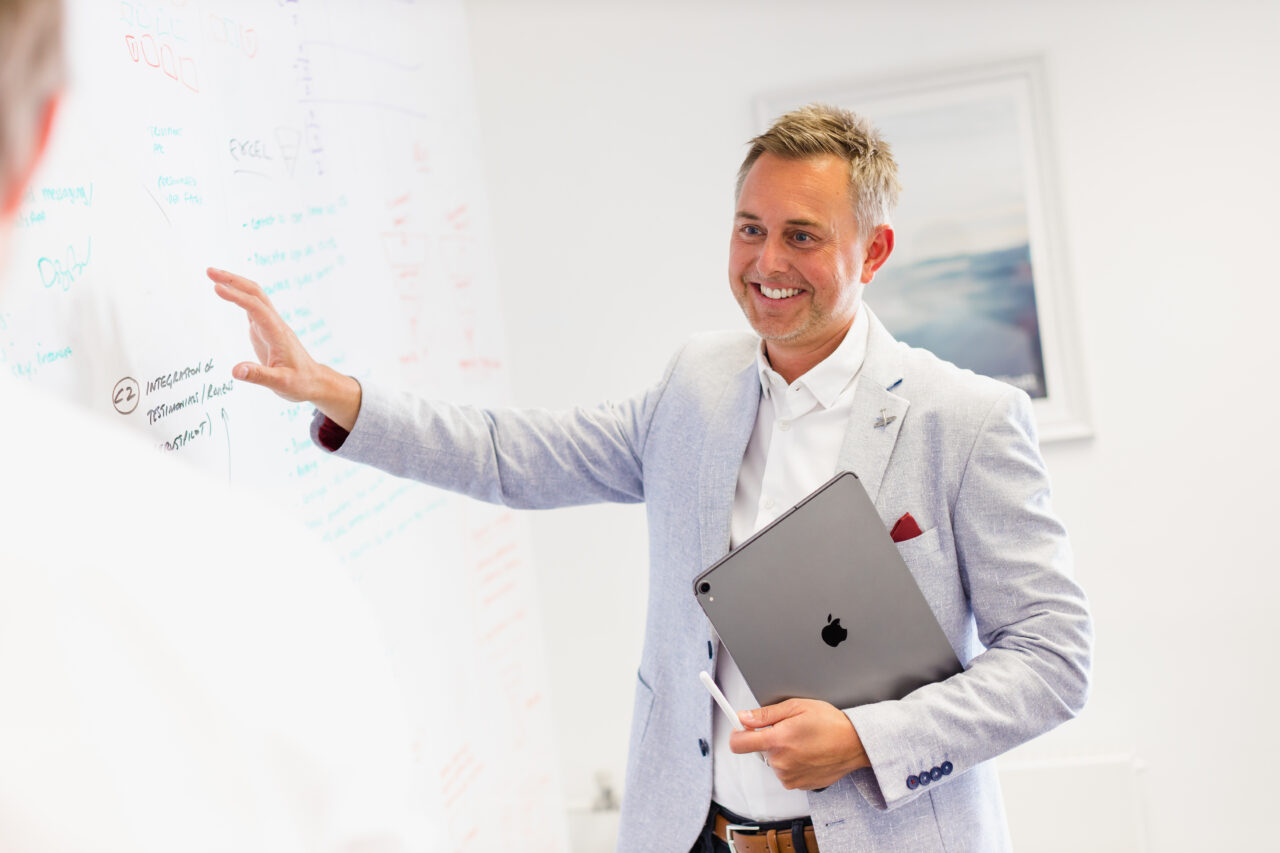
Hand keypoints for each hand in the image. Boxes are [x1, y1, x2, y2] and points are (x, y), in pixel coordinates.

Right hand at [209, 267, 361, 429]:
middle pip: (255, 293)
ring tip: (213, 276)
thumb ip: (259, 376)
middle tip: (209, 271)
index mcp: (277, 333)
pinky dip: (238, 296)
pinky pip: (252, 307)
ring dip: (235, 284)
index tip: (216, 287)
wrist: (313, 381)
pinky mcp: (265, 330)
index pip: (256, 308)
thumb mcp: (281, 383)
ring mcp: (270, 325)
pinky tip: (226, 292)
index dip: (237, 297)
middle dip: (233, 280)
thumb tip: (235, 371)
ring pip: (254, 297)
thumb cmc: (300, 382)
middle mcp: (274, 324)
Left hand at [729, 698, 869, 789]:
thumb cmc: (830, 723)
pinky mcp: (798, 785)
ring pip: (773, 761)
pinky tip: (808, 753)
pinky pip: (785, 772)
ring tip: (803, 741)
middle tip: (789, 729)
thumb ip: (766, 714)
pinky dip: (792, 763)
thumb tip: (744, 717)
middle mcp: (780, 762)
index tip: (742, 727)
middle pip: (758, 750)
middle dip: (768, 739)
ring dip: (782, 752)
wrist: (856, 745)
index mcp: (777, 740)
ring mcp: (789, 777)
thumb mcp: (797, 707)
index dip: (737, 733)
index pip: (738, 743)